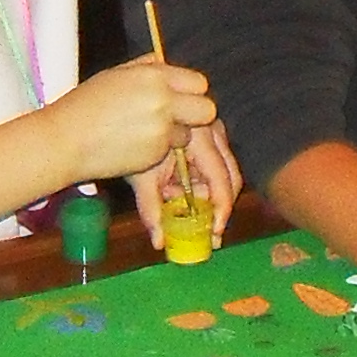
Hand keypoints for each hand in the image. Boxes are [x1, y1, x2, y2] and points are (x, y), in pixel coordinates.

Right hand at [48, 57, 219, 185]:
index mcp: (153, 75)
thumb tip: (164, 62)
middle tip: (176, 119)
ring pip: (188, 134)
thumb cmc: (84, 105)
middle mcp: (162, 100)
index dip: (191, 92)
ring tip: (144, 133)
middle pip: (207, 108)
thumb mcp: (115, 75)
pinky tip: (134, 145)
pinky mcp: (156, 154)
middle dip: (195, 115)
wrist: (65, 140)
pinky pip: (169, 151)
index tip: (180, 98)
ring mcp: (161, 129)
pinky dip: (158, 150)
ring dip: (175, 135)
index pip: (198, 83)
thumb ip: (146, 67)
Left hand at [127, 119, 242, 247]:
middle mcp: (214, 131)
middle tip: (202, 228)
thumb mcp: (143, 177)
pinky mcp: (210, 135)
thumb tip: (160, 242)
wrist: (126, 114)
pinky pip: (214, 164)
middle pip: (230, 178)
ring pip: (223, 172)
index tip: (213, 232)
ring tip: (173, 194)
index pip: (221, 179)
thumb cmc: (134, 140)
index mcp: (199, 137)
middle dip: (216, 205)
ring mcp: (214, 131)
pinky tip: (176, 184)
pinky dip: (199, 182)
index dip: (221, 209)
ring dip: (203, 193)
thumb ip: (152, 209)